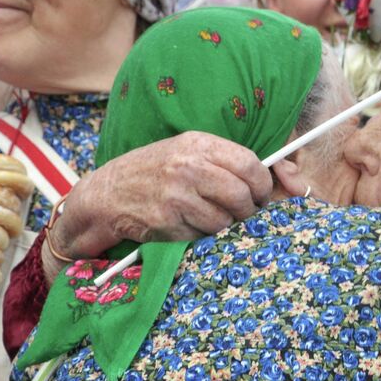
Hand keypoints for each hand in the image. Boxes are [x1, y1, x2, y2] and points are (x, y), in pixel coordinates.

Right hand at [43, 132, 271, 279]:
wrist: (108, 192)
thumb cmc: (155, 171)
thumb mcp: (187, 151)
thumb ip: (223, 160)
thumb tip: (272, 176)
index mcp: (198, 144)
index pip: (249, 165)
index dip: (262, 185)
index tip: (261, 194)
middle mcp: (188, 167)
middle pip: (241, 196)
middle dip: (247, 210)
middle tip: (242, 213)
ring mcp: (176, 196)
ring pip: (224, 221)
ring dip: (224, 225)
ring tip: (210, 218)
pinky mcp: (167, 222)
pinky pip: (202, 236)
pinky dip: (201, 235)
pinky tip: (187, 225)